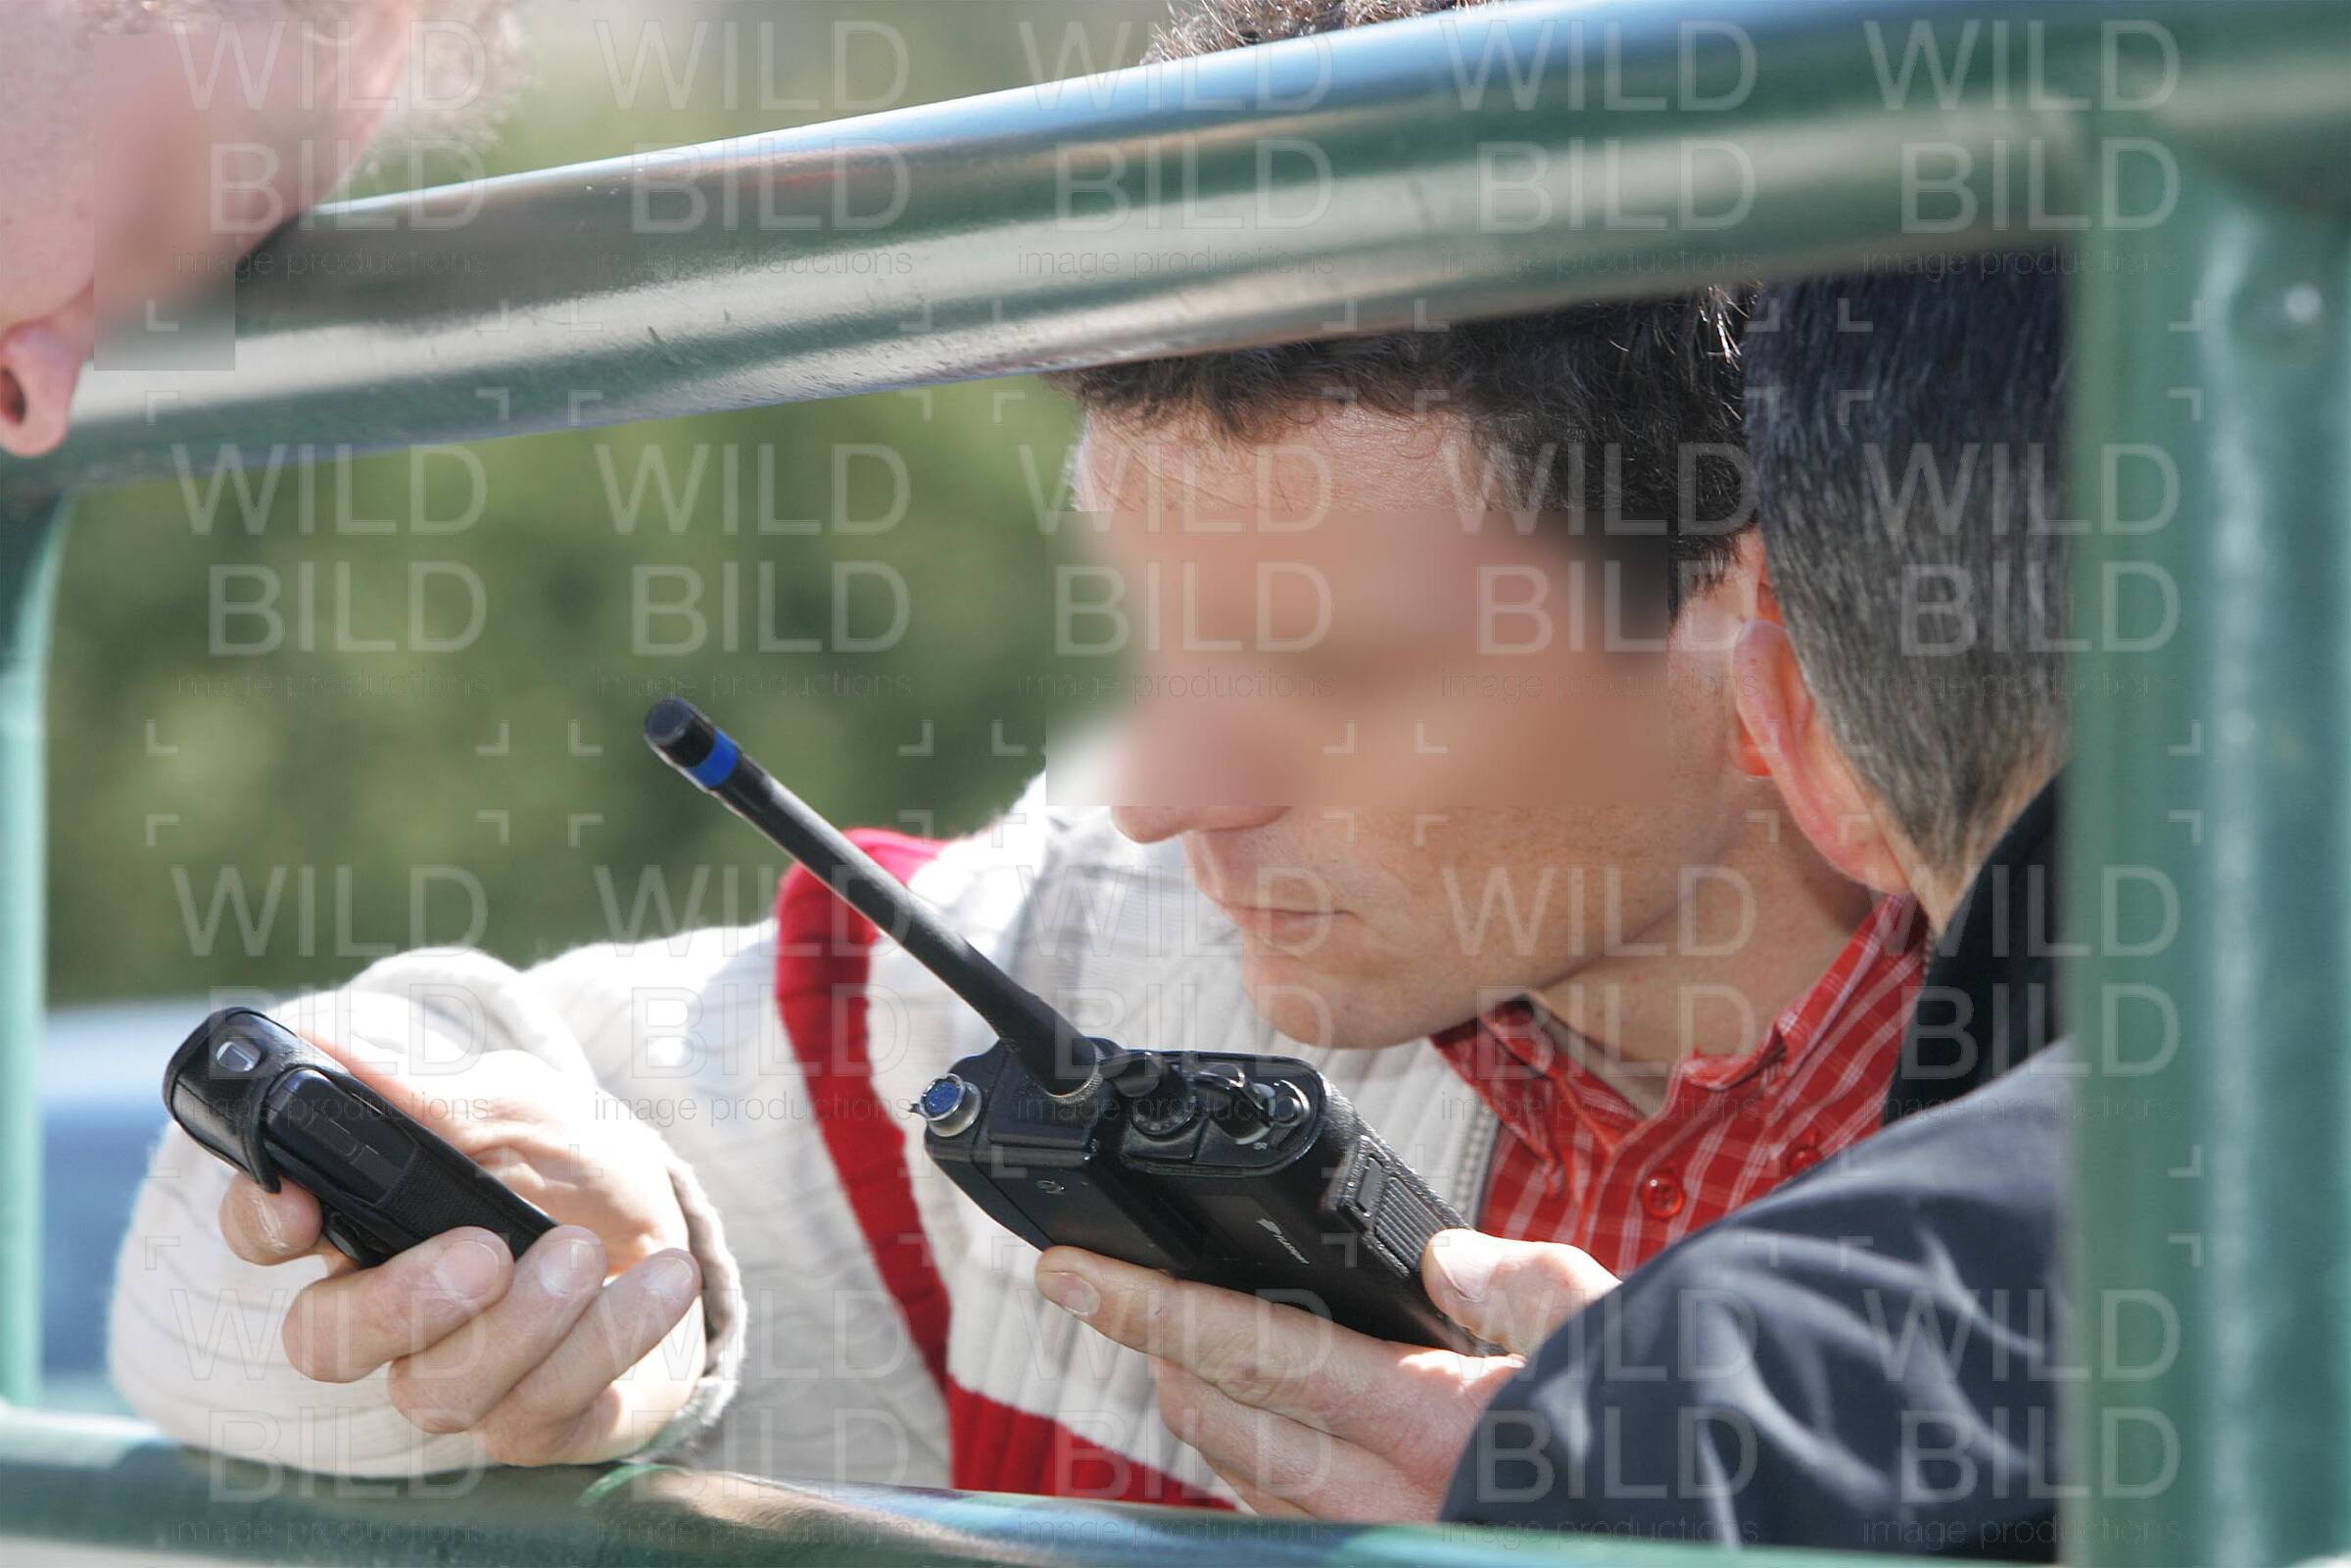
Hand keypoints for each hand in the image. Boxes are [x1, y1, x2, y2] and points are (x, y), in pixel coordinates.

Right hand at [217, 1035, 705, 1464]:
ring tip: (589, 1253)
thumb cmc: (571, 1161)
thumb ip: (430, 1091)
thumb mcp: (519, 1105)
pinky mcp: (531, 1425)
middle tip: (487, 1252)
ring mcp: (454, 1377)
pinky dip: (608, 1340)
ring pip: (434, 1392)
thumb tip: (329, 1039)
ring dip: (526, 1321)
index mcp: (362, 1218)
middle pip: (325, 1342)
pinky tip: (660, 1282)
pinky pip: (537, 1414)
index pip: (267, 1231)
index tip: (300, 1203)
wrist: (671, 1226)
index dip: (262, 1223)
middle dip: (402, 1301)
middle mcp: (388, 1311)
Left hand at [1035, 1229, 1616, 1519]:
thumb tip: (1445, 1258)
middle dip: (1155, 1356)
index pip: (1250, 1346)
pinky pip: (1293, 1524)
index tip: (1075, 1274)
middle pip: (1222, 1421)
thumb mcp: (1606, 1324)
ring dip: (1200, 1416)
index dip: (1149, 1305)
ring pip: (1247, 1480)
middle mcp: (1388, 1497)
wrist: (1711, 1529)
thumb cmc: (1666, 1445)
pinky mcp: (1400, 1558)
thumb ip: (1514, 1277)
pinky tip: (1257, 1451)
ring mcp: (1387, 1541)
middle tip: (1111, 1300)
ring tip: (1173, 1360)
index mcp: (1429, 1418)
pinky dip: (1258, 1476)